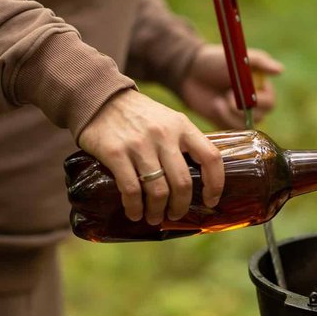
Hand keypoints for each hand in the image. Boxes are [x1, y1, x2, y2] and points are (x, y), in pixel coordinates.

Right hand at [77, 90, 223, 224]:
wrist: (101, 98)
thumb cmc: (140, 115)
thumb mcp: (169, 120)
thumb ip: (183, 143)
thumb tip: (198, 179)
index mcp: (182, 126)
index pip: (211, 158)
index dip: (215, 184)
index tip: (210, 200)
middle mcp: (164, 135)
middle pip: (182, 182)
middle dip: (180, 206)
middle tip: (174, 214)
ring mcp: (139, 144)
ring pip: (158, 191)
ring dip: (157, 211)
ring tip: (153, 217)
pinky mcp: (115, 153)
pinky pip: (131, 189)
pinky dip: (134, 207)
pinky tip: (134, 213)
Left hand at [179, 43, 282, 128]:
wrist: (189, 72)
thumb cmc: (216, 61)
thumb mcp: (239, 58)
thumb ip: (260, 62)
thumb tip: (280, 70)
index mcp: (261, 88)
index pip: (269, 103)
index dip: (256, 101)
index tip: (239, 91)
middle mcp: (255, 104)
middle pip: (259, 118)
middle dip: (240, 109)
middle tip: (226, 96)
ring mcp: (240, 116)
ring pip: (245, 127)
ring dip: (230, 115)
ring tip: (218, 101)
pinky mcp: (227, 124)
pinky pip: (231, 131)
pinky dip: (223, 119)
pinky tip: (215, 106)